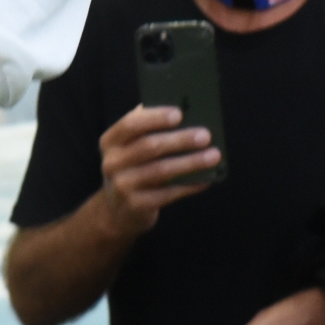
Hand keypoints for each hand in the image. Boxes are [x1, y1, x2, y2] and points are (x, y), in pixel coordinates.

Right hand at [90, 103, 219, 237]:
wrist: (116, 212)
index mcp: (110, 141)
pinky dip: (189, 185)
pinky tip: (206, 179)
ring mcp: (123, 185)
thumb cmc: (131, 170)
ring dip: (191, 162)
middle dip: (180, 140)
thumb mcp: (128, 149)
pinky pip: (169, 193)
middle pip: (149, 146)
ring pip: (161, 170)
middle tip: (205, 135)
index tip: (180, 114)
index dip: (155, 117)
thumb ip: (146, 130)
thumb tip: (182, 112)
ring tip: (213, 156)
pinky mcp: (137, 205)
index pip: (131, 124)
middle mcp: (112, 162)